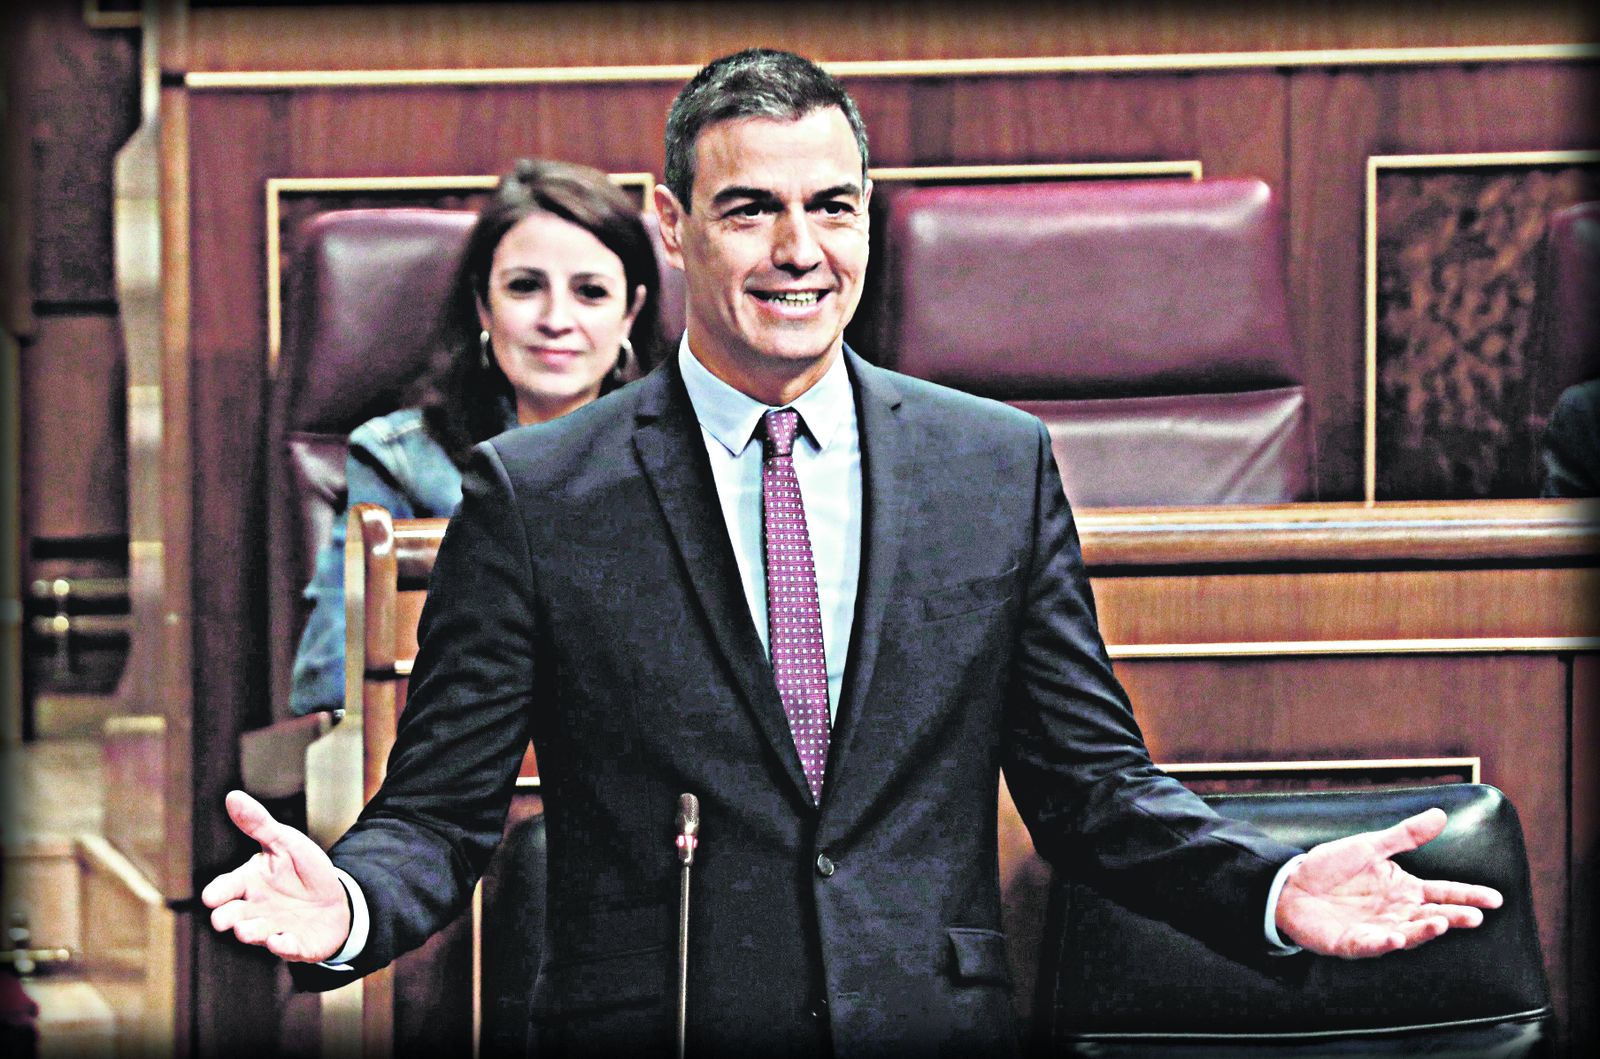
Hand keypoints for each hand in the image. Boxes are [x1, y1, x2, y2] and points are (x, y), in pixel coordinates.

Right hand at [200, 790, 351, 962]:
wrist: (336, 900)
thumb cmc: (303, 870)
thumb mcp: (284, 842)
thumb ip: (258, 824)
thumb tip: (232, 796)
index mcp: (248, 883)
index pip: (224, 888)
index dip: (218, 893)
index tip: (213, 896)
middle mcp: (254, 909)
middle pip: (231, 916)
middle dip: (227, 918)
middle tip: (226, 919)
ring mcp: (272, 929)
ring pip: (255, 933)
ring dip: (251, 931)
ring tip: (249, 929)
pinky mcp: (294, 945)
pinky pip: (286, 949)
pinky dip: (283, 947)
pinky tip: (282, 940)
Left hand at [1276, 807, 1502, 958]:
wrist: (1288, 885)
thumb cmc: (1330, 867)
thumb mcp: (1369, 847)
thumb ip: (1405, 836)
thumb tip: (1440, 814)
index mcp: (1403, 889)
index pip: (1442, 892)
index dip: (1468, 896)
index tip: (1495, 899)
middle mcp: (1395, 912)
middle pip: (1431, 917)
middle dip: (1453, 918)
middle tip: (1474, 917)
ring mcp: (1375, 930)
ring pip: (1407, 934)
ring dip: (1423, 930)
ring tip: (1439, 923)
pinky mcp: (1351, 943)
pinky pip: (1370, 945)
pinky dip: (1383, 943)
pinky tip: (1393, 937)